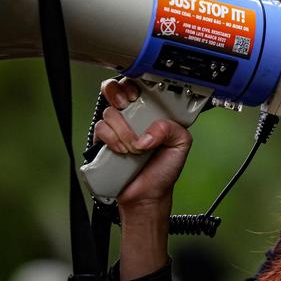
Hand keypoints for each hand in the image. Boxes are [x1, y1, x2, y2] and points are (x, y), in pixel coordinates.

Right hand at [94, 78, 192, 211]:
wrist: (147, 196)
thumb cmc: (163, 170)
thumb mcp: (180, 144)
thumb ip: (172, 128)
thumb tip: (149, 130)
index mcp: (150, 113)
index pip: (138, 86)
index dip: (134, 84)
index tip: (138, 94)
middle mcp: (131, 117)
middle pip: (116, 90)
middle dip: (121, 95)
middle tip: (129, 109)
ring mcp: (116, 129)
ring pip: (110, 112)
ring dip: (124, 130)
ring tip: (135, 147)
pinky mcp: (103, 142)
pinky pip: (100, 129)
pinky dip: (112, 139)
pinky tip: (123, 151)